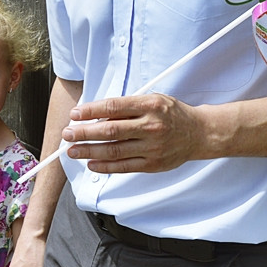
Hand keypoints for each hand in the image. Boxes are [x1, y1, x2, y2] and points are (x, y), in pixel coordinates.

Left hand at [62, 93, 206, 172]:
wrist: (199, 133)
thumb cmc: (171, 114)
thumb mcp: (151, 100)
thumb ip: (126, 107)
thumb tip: (95, 115)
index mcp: (149, 105)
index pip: (113, 107)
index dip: (90, 111)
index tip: (75, 114)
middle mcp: (151, 126)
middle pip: (110, 130)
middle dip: (84, 133)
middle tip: (67, 134)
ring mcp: (152, 147)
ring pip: (114, 150)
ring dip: (89, 152)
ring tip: (72, 151)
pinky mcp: (153, 164)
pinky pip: (124, 166)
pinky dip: (105, 166)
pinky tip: (91, 164)